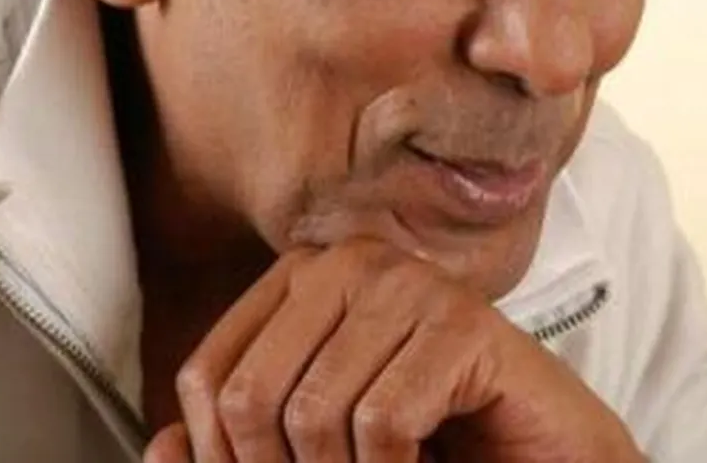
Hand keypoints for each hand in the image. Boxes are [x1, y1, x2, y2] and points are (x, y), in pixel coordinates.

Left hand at [142, 240, 643, 462]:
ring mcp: (411, 284)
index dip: (222, 458)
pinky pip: (381, 422)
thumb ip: (241, 447)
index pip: (205, 376)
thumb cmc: (440, 444)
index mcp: (305, 279)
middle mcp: (352, 263)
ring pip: (312, 414)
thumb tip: (159, 447)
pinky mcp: (462, 322)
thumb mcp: (320, 449)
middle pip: (248, 397)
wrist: (547, 459)